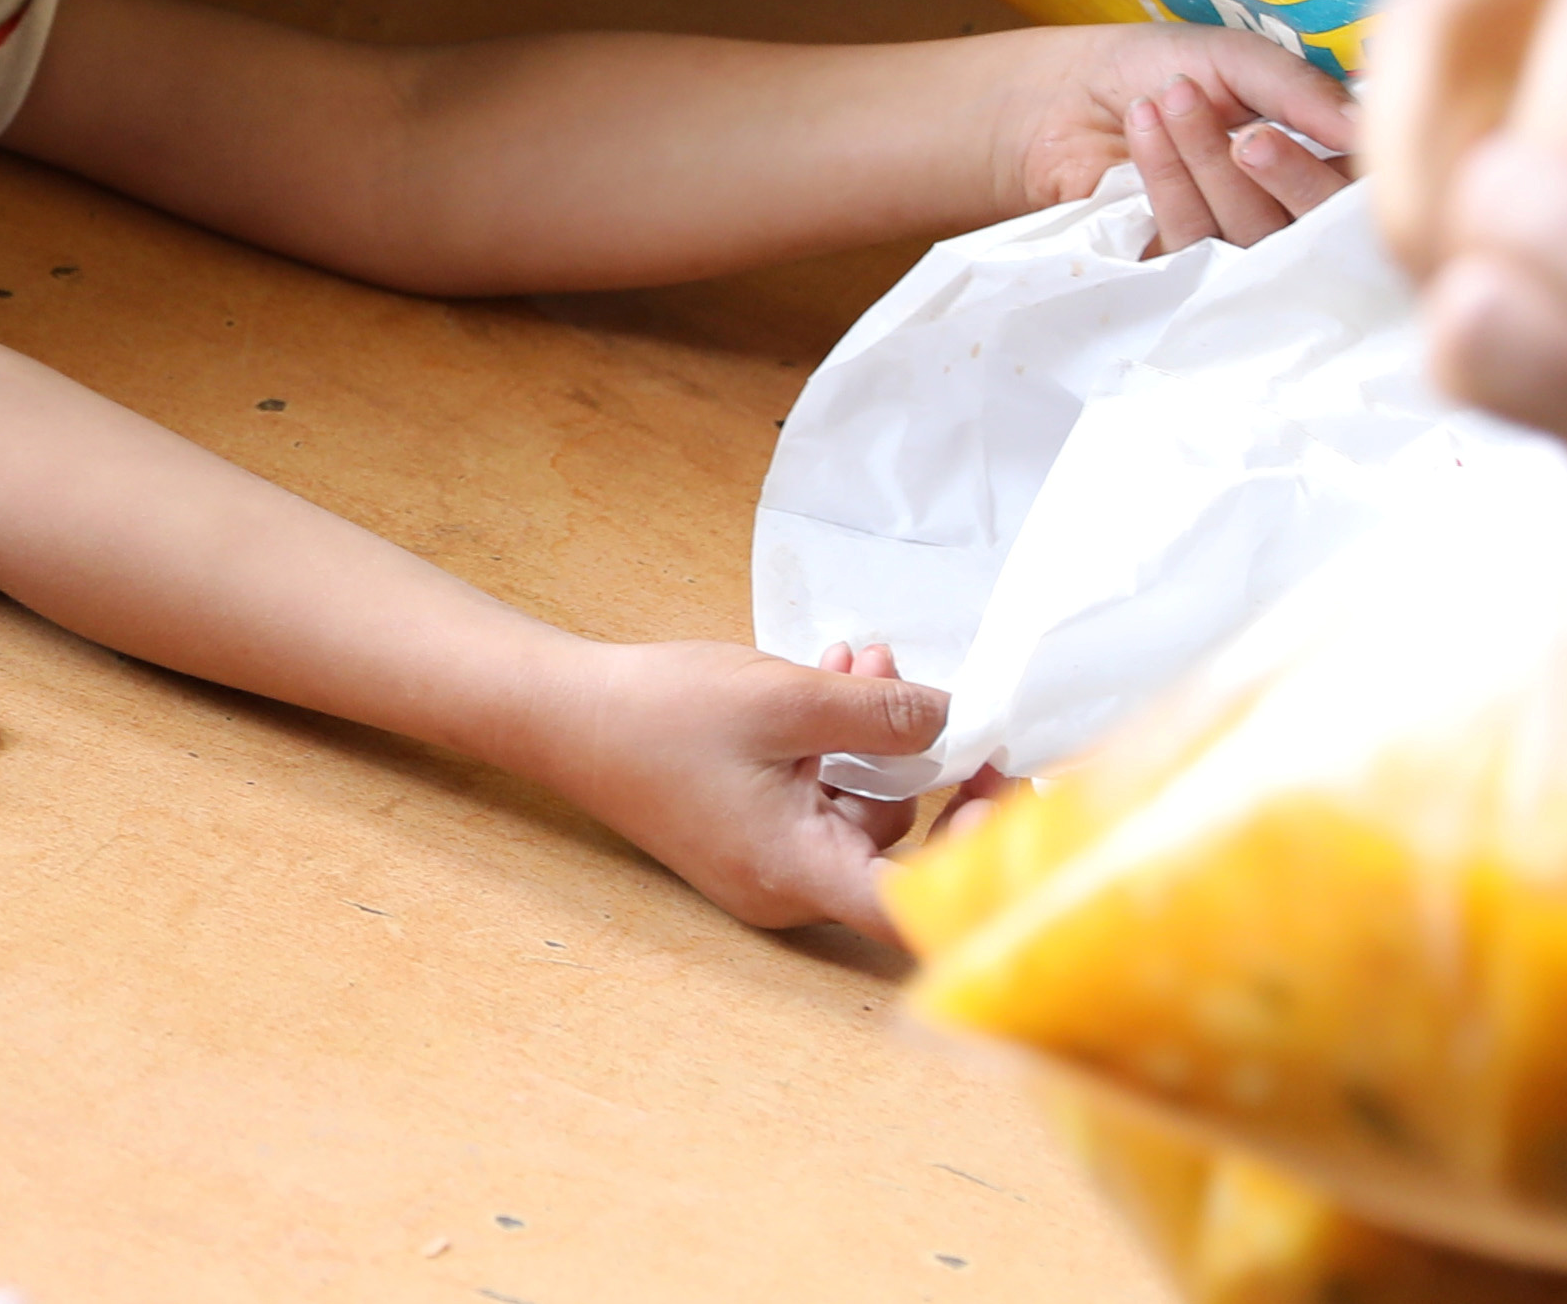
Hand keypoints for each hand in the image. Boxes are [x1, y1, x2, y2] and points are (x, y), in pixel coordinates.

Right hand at [515, 638, 955, 938]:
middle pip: (894, 849)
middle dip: (926, 766)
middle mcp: (787, 884)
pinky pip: (818, 796)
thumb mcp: (787, 701)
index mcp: (797, 872)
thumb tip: (955, 721)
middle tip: (955, 707)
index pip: (914, 907)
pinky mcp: (750, 827)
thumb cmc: (660, 715)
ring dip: (876, 737)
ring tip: (867, 659)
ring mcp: (766, 858)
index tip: (1002, 792)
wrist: (564, 712)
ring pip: (857, 809)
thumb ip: (881, 715)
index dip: (975, 860)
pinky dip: (836, 744)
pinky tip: (837, 677)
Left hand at [1000, 24, 1354, 243]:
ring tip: (1172, 98)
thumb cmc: (1158, 67)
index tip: (1324, 132)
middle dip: (1286, 176)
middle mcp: (1283, 212)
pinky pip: (1192, 243)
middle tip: (1247, 136)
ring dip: (1211, 162)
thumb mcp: (1238, 59)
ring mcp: (1231, 244)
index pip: (1358, 190)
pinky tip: (1144, 126)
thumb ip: (1301, 91)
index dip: (1345, 171)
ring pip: (1252, 234)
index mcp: (1313, 160)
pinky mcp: (1176, 266)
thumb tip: (1366, 127)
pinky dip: (1169, 180)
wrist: (1063, 91)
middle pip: (1315, 226)